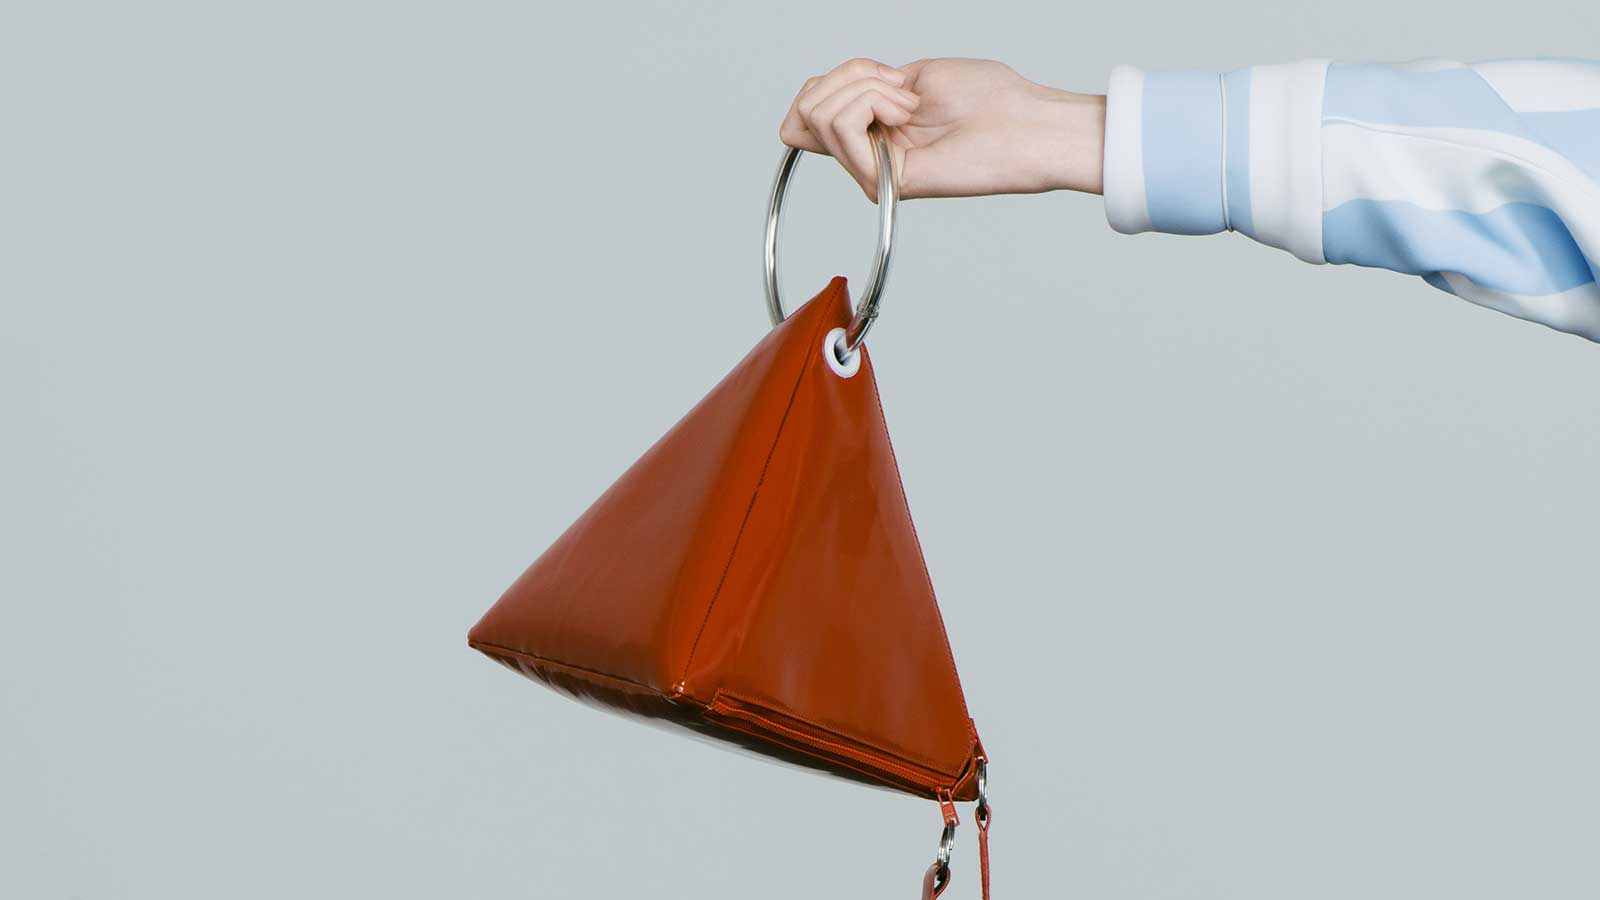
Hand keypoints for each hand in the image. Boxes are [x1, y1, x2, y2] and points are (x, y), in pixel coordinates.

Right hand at [779, 57, 1105, 200]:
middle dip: (850, 77)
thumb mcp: (906, 76)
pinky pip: (842, 126)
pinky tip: (910, 114)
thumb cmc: (987, 97)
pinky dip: (875, 100)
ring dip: (867, 88)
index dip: (829, 80)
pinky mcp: (882, 181)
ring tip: (911, 105)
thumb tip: (802, 111)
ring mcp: (872, 170)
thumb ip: (855, 91)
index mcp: (872, 129)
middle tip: (901, 89)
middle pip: (807, 108)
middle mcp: (867, 154)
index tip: (880, 74)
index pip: (809, 108)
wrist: (1025, 123)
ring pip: (820, 115)